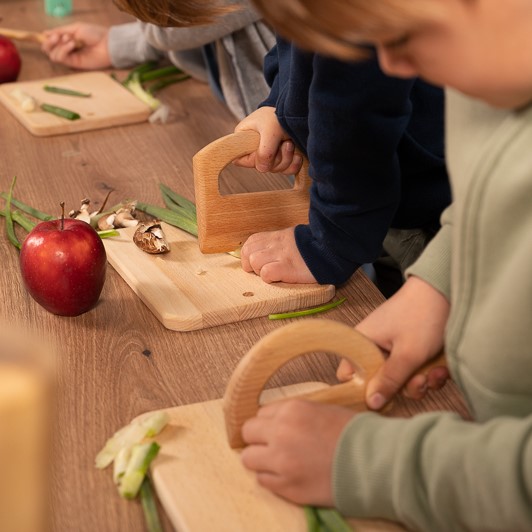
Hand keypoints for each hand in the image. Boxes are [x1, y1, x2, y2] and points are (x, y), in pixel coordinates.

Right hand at [41, 23, 110, 69]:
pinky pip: (61, 59)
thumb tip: (44, 33)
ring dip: (58, 46)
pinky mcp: (74, 64)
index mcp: (65, 39)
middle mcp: (65, 49)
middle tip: (57, 37)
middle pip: (48, 50)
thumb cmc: (94, 34)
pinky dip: (63, 50)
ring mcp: (70, 57)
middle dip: (48, 43)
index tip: (52, 34)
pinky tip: (72, 44)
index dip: (46, 38)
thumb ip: (60, 31)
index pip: (49, 42)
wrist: (107, 43)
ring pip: (53, 56)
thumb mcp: (75, 28)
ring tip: (70, 40)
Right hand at [234, 107, 302, 173]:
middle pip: (262, 167)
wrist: (297, 110)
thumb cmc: (278, 115)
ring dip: (286, 159)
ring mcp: (270, 155)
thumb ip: (264, 152)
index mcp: (244, 140)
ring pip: (275, 169)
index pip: (240, 160)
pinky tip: (297, 155)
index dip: (254, 159)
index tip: (265, 149)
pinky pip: (286, 171)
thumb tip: (262, 169)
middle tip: (284, 142)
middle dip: (276, 158)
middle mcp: (255, 149)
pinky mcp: (283, 158)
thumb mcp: (270, 131)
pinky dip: (293, 164)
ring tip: (290, 143)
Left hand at [241, 227, 315, 283]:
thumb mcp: (293, 239)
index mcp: (276, 236)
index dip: (250, 254)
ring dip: (260, 271)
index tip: (257, 263)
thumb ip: (279, 244)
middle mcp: (275, 244)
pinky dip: (269, 278)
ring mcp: (280, 255)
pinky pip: (266, 273)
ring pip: (255, 261)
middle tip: (263, 271)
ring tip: (273, 274)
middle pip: (248, 252)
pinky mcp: (286, 268)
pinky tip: (279, 278)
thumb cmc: (314, 248)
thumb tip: (266, 253)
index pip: (251, 242)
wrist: (331, 249)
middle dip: (251, 265)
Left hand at [241, 399, 354, 505]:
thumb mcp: (321, 410)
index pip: (260, 414)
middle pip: (248, 433)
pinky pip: (263, 481)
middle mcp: (280, 432)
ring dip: (261, 460)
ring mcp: (281, 461)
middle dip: (258, 439)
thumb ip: (294, 415)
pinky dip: (272, 479)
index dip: (268, 423)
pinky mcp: (286, 487)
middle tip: (271, 446)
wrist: (374, 461)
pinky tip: (288, 476)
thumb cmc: (354, 433)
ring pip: (249, 459)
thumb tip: (276, 421)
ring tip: (277, 463)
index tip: (274, 430)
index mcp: (291, 410)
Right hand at [337, 276, 449, 408]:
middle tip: (420, 381)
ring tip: (436, 372)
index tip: (384, 396)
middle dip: (403, 387)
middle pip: (380, 381)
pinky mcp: (412, 348)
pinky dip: (429, 372)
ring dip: (421, 381)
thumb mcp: (407, 354)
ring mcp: (394, 347)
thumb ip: (389, 381)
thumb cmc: (422, 316)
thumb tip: (370, 404)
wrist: (449, 291)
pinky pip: (415, 370)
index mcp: (363, 342)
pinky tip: (442, 368)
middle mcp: (375, 345)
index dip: (363, 389)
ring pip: (401, 379)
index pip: (349, 374)